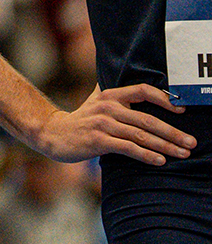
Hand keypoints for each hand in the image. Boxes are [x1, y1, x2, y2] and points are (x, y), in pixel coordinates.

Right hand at [31, 84, 194, 165]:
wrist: (53, 134)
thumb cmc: (80, 119)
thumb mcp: (95, 100)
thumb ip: (112, 91)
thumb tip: (132, 82)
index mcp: (110, 95)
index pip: (143, 91)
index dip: (164, 99)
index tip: (182, 110)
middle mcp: (107, 107)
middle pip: (148, 120)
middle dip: (173, 133)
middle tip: (191, 142)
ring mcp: (102, 124)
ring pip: (141, 136)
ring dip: (165, 146)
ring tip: (182, 153)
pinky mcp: (98, 141)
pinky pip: (128, 148)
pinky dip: (146, 155)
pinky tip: (160, 161)